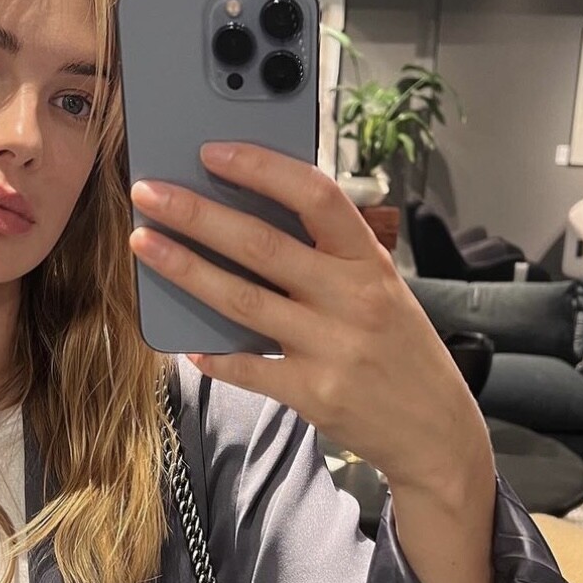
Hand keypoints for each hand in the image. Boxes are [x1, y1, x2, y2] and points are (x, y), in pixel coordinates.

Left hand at [128, 141, 487, 492]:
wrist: (436, 430)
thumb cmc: (400, 349)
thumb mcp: (383, 289)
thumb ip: (330, 257)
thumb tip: (253, 216)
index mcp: (370, 262)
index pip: (315, 196)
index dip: (261, 168)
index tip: (212, 152)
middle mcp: (353, 299)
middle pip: (262, 246)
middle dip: (197, 215)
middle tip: (150, 195)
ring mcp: (333, 348)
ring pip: (243, 301)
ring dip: (186, 270)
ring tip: (145, 246)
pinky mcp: (315, 394)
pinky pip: (250, 368)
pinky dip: (214, 355)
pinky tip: (187, 343)